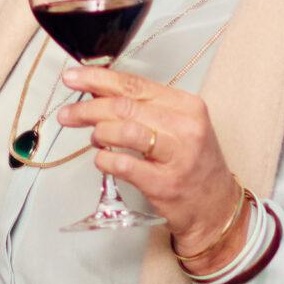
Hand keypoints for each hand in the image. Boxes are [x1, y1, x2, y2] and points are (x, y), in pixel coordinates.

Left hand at [57, 65, 242, 256]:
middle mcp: (185, 127)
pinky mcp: (165, 184)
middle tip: (68, 114)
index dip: (98, 79)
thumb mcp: (177, 126)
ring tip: (93, 139)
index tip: (73, 77)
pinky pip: (124, 164)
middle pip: (125, 106)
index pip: (135, 84)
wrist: (215, 206)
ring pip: (124, 130)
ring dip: (98, 133)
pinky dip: (105, 160)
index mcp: (187, 105)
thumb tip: (97, 93)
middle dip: (88, 108)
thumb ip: (142, 108)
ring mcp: (177, 156)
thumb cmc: (192, 163)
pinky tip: (102, 160)